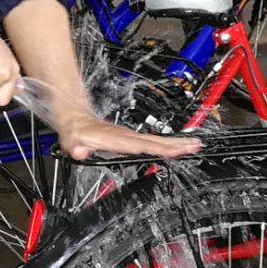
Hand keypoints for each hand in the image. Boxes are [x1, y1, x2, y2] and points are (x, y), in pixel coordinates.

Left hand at [51, 109, 201, 163]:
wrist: (76, 117)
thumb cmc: (75, 130)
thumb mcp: (70, 139)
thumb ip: (74, 145)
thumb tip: (79, 150)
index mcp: (115, 138)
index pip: (141, 145)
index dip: (158, 148)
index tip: (175, 149)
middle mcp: (126, 136)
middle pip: (155, 141)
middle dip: (176, 144)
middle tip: (195, 146)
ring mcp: (130, 136)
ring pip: (156, 140)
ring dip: (176, 143)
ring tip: (195, 145)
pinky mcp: (131, 138)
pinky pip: (152, 142)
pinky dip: (167, 144)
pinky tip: (177, 147)